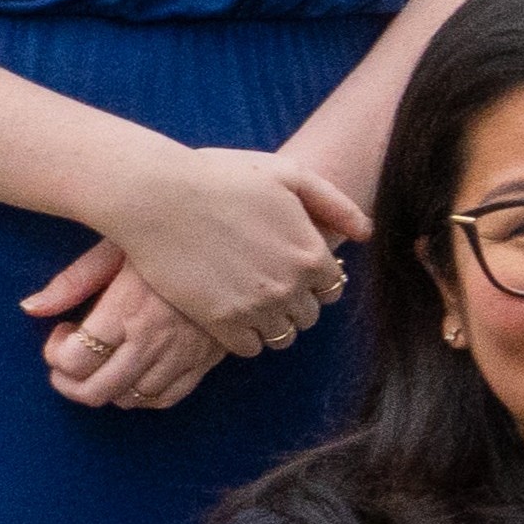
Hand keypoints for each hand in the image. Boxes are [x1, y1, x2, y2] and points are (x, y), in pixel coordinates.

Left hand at [25, 247, 220, 409]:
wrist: (238, 236)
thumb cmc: (169, 234)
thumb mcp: (116, 247)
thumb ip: (72, 281)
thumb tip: (30, 309)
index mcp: (127, 308)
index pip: (74, 359)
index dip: (55, 354)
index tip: (62, 331)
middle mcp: (155, 338)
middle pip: (97, 390)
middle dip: (69, 383)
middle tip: (68, 361)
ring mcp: (185, 352)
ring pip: (132, 398)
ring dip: (106, 388)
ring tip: (103, 363)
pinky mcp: (209, 357)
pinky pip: (168, 397)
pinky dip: (143, 396)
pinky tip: (135, 373)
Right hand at [89, 144, 368, 361]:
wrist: (157, 195)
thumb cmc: (221, 176)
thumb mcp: (289, 174)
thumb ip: (334, 203)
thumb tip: (366, 233)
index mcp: (312, 253)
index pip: (333, 287)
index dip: (314, 279)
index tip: (292, 269)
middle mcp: (290, 286)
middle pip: (309, 315)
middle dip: (295, 303)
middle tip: (269, 286)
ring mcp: (255, 307)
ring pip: (282, 336)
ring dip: (272, 323)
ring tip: (250, 303)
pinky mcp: (219, 322)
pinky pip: (247, 348)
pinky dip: (244, 337)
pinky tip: (230, 315)